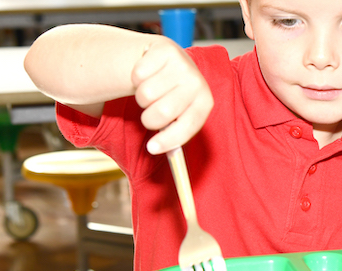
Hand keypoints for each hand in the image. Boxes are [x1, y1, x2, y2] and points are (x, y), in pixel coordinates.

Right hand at [132, 38, 212, 154]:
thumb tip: (161, 151)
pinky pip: (138, 73)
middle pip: (162, 112)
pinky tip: (147, 73)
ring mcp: (182, 63)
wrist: (165, 61)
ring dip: (141, 96)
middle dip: (150, 117)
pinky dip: (136, 77)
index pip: (188, 126)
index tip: (152, 148)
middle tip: (150, 111)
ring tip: (151, 90)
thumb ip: (173, 133)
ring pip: (145, 93)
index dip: (168, 140)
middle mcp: (197, 81)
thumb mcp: (177, 113)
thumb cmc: (171, 94)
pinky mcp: (165, 48)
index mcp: (205, 101)